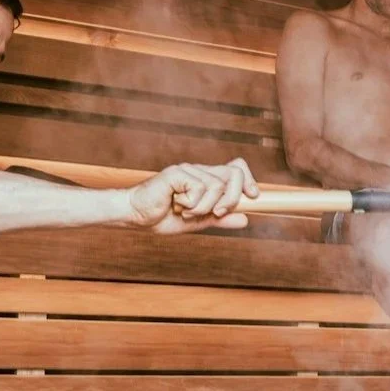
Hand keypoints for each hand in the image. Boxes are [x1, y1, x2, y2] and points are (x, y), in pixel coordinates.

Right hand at [131, 159, 257, 233]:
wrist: (135, 216)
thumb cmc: (162, 217)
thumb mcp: (197, 222)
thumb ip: (219, 218)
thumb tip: (246, 218)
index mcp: (207, 180)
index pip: (237, 168)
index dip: (249, 179)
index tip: (254, 196)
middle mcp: (200, 171)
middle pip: (234, 175)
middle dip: (232, 200)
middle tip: (215, 213)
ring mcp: (189, 170)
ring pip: (216, 187)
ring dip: (204, 207)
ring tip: (186, 211)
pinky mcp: (177, 173)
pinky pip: (199, 188)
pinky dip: (191, 204)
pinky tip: (176, 204)